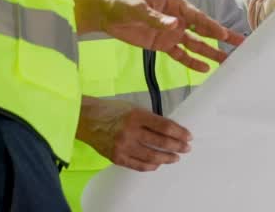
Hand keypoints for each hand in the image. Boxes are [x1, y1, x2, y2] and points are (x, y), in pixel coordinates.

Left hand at [73, 0, 245, 71]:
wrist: (105, 14)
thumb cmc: (121, 4)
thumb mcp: (137, 8)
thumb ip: (156, 18)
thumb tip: (175, 24)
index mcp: (174, 3)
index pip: (197, 17)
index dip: (211, 26)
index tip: (224, 35)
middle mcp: (177, 17)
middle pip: (203, 30)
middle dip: (221, 37)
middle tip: (240, 44)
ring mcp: (171, 32)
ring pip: (195, 44)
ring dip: (210, 53)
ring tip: (227, 62)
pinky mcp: (163, 44)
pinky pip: (181, 54)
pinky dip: (192, 62)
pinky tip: (204, 69)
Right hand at [76, 97, 191, 171]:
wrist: (86, 119)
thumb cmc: (111, 110)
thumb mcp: (133, 108)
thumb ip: (149, 119)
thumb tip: (168, 130)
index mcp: (136, 116)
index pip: (164, 126)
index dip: (179, 132)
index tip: (188, 136)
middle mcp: (130, 131)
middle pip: (161, 142)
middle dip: (177, 146)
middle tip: (186, 148)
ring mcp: (123, 146)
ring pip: (151, 156)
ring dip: (166, 158)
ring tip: (175, 158)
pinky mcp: (116, 157)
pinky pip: (137, 165)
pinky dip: (150, 166)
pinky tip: (157, 164)